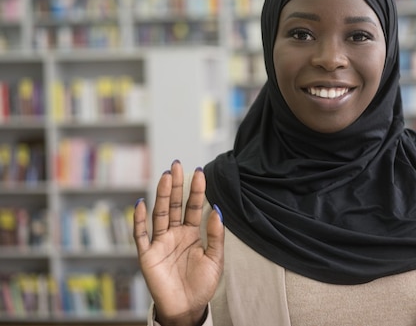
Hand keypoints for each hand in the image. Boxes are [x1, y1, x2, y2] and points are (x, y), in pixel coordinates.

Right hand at [133, 161, 223, 325]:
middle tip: (177, 165)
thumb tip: (217, 209)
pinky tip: (142, 203)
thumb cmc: (202, 285)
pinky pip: (141, 235)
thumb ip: (216, 235)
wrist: (187, 309)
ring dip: (161, 196)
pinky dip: (139, 220)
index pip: (194, 206)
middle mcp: (175, 234)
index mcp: (192, 233)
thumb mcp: (215, 259)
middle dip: (175, 185)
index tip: (199, 171)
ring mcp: (160, 243)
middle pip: (174, 205)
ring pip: (159, 214)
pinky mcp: (148, 255)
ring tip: (164, 177)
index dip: (196, 190)